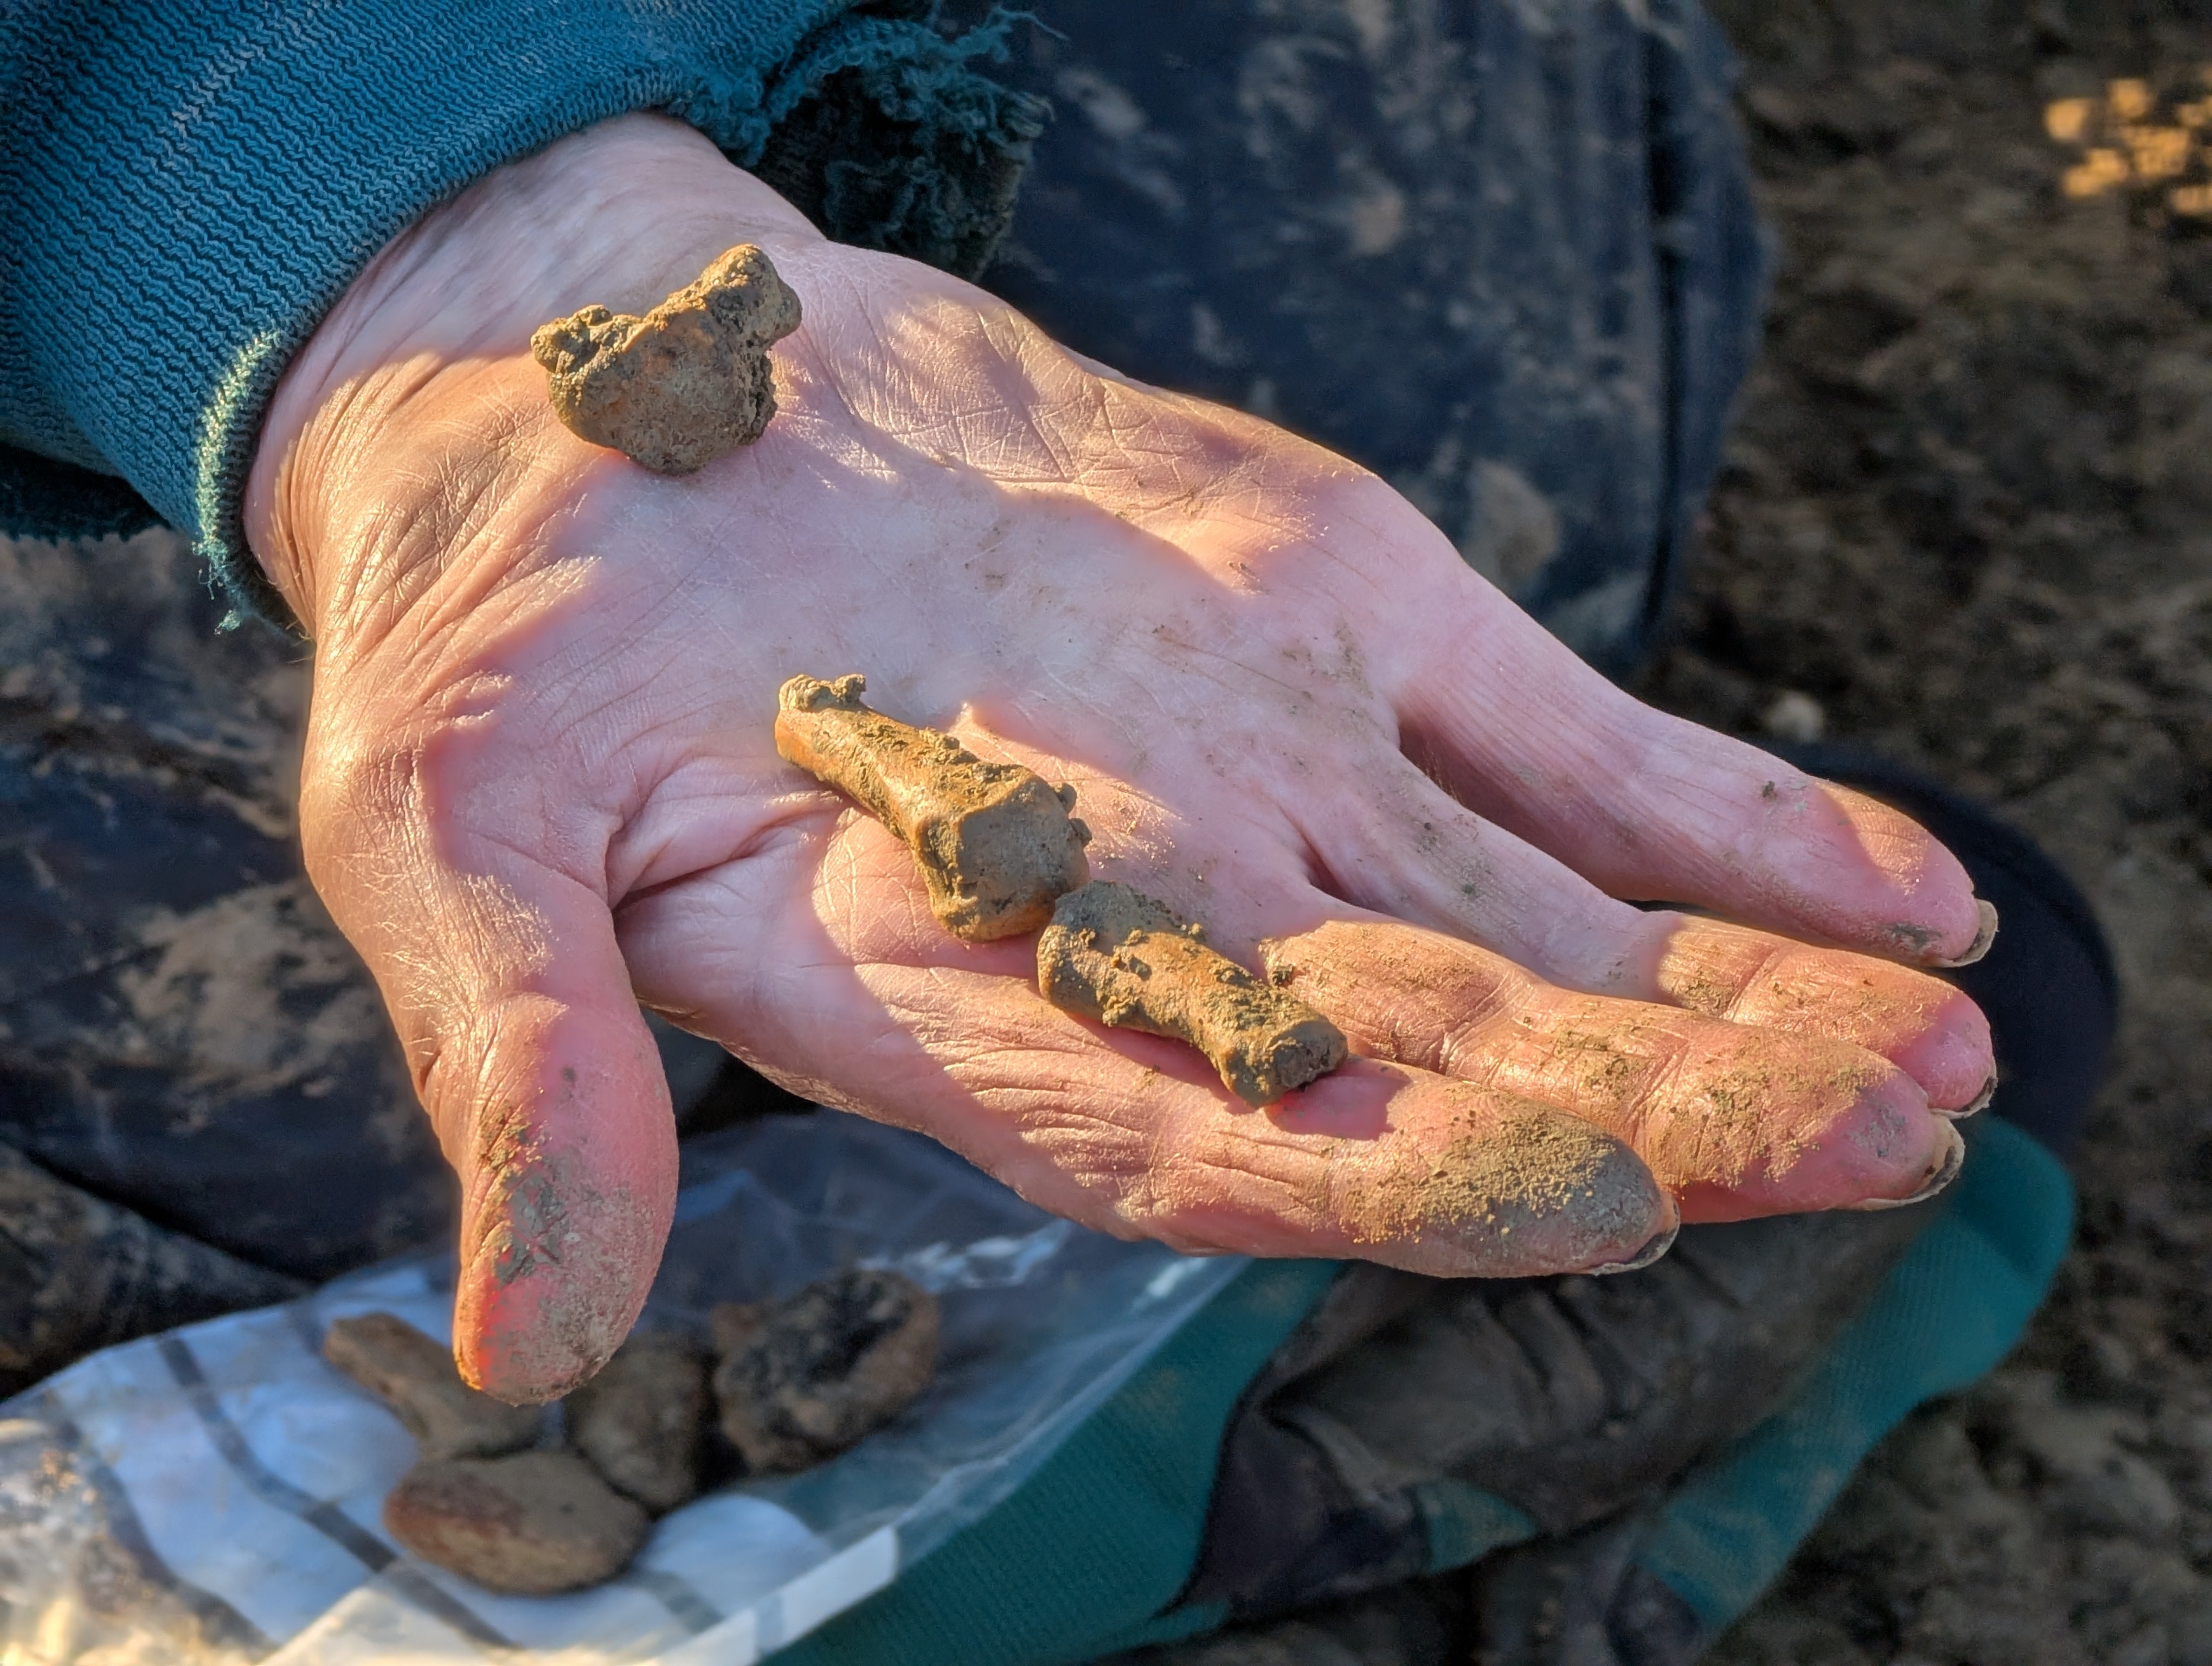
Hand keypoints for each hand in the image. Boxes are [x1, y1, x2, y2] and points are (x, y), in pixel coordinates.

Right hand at [248, 116, 1993, 1401]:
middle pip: (1415, 1053)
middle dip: (1639, 1110)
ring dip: (1728, 1000)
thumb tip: (511, 1334)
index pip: (1183, 1137)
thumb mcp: (448, 826)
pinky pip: (1559, 739)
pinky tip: (1900, 900)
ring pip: (1524, 920)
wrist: (603, 398)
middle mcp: (1131, 921)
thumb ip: (521, 1059)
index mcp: (939, 999)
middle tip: (1864, 1144)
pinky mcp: (1327, 618)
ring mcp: (1255, 770)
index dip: (1374, 1176)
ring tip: (1927, 1069)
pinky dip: (1726, 816)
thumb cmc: (498, 623)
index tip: (1577, 1195)